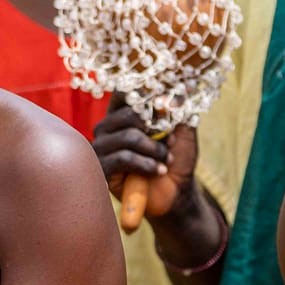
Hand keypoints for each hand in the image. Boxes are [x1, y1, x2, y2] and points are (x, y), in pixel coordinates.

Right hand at [90, 102, 197, 223]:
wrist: (175, 193)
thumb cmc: (176, 159)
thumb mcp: (183, 130)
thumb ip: (179, 108)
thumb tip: (176, 91)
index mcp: (122, 113)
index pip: (124, 92)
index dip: (145, 95)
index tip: (165, 108)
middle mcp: (107, 128)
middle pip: (130, 114)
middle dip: (157, 129)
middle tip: (170, 142)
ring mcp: (101, 148)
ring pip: (129, 137)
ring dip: (155, 149)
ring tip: (167, 160)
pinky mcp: (102, 169)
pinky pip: (124, 158)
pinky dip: (146, 164)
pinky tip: (158, 171)